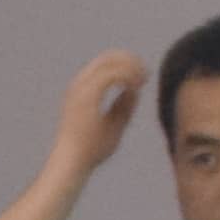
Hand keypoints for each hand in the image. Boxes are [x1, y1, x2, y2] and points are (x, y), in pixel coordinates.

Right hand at [51, 49, 150, 183]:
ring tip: (144, 79)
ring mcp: (81, 88)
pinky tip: (138, 86)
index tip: (143, 78)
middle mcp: (79, 84)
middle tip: (146, 74)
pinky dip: (128, 76)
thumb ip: (124, 107)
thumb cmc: (90, 150)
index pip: (105, 63)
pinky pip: (112, 74)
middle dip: (131, 60)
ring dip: (131, 67)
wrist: (72, 162)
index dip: (127, 64)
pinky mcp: (88, 95)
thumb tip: (136, 90)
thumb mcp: (113, 125)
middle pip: (108, 57)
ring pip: (110, 61)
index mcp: (82, 90)